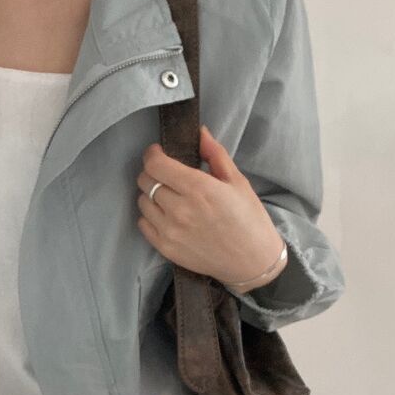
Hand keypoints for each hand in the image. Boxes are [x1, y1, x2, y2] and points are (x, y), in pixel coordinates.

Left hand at [136, 124, 286, 288]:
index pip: (155, 165)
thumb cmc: (249, 219)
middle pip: (145, 181)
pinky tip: (166, 214)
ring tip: (167, 195)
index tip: (157, 152)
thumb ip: (215, 154)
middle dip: (151, 172)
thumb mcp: (237, 181)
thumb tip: (200, 133)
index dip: (152, 155)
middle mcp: (179, 209)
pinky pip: (143, 223)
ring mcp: (170, 230)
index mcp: (198, 188)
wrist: (252, 262)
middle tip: (164, 174)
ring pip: (142, 201)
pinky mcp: (165, 247)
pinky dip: (150, 215)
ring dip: (150, 194)